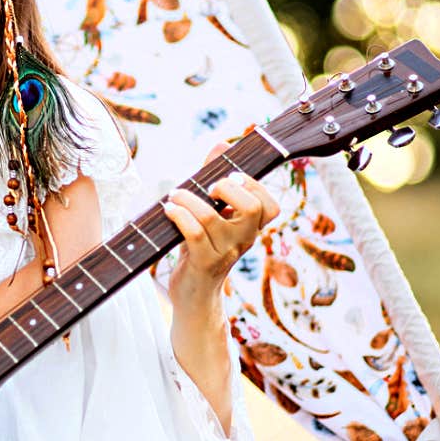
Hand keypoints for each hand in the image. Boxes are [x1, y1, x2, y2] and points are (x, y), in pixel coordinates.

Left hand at [163, 143, 279, 309]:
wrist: (193, 296)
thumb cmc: (201, 249)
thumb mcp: (212, 215)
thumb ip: (217, 180)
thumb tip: (223, 144)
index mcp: (250, 229)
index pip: (271, 206)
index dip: (254, 186)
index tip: (230, 177)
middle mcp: (243, 241)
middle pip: (253, 208)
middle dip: (227, 188)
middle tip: (207, 188)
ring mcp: (225, 254)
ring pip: (211, 217)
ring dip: (187, 199)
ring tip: (175, 196)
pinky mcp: (203, 263)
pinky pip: (193, 233)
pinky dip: (178, 215)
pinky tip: (168, 210)